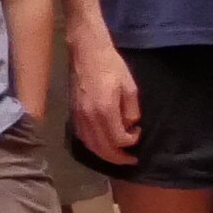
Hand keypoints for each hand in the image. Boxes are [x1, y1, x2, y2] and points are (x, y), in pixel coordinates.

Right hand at [72, 41, 141, 165]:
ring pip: (91, 146)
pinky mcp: (74, 113)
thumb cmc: (112, 67)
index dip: (131, 141)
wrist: (87, 53)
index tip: (138, 132)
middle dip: (119, 158)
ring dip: (105, 155)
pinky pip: (82, 138)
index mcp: (105, 110)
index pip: (118, 139)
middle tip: (131, 160)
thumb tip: (129, 125)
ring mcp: (79, 116)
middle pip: (103, 149)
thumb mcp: (130, 87)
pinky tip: (102, 145)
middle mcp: (89, 117)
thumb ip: (131, 111)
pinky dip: (93, 146)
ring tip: (117, 156)